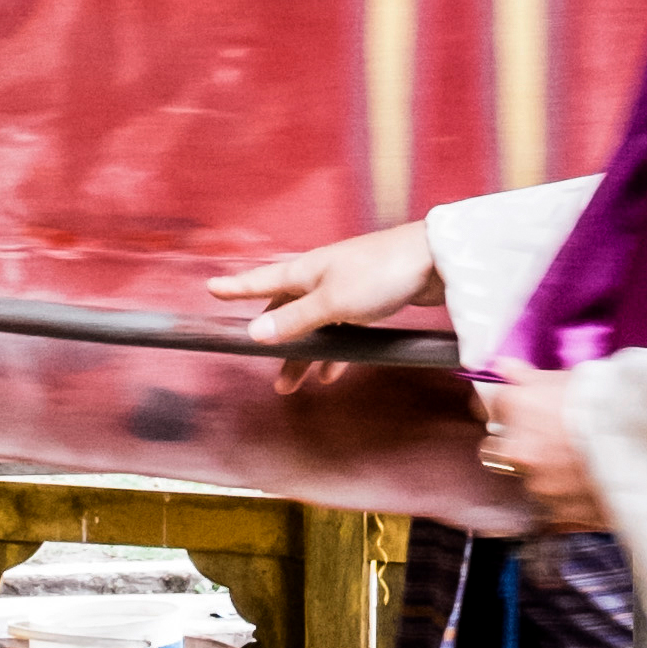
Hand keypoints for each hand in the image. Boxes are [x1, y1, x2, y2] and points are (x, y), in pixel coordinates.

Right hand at [210, 220, 439, 387]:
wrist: (435, 262)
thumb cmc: (380, 274)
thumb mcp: (332, 302)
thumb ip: (295, 320)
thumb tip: (254, 335)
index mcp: (306, 271)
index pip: (261, 281)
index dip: (236, 289)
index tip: (211, 290)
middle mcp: (321, 278)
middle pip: (286, 311)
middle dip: (272, 339)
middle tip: (258, 365)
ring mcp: (345, 289)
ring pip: (314, 327)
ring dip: (303, 355)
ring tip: (291, 384)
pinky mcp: (368, 302)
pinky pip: (340, 331)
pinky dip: (333, 352)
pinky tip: (330, 373)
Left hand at [479, 356, 606, 531]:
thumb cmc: (615, 406)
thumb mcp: (572, 378)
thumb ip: (528, 377)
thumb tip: (504, 368)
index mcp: (518, 407)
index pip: (491, 406)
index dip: (508, 408)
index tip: (519, 410)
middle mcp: (518, 448)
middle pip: (495, 450)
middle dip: (513, 445)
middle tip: (545, 439)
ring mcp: (537, 483)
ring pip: (526, 479)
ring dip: (542, 472)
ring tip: (577, 462)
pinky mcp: (556, 511)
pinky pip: (551, 504)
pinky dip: (564, 496)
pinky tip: (587, 481)